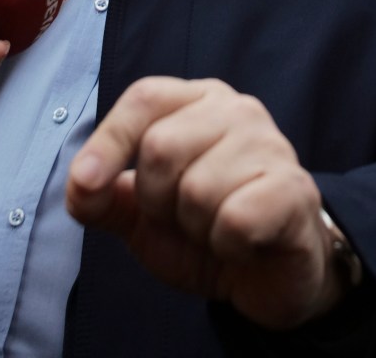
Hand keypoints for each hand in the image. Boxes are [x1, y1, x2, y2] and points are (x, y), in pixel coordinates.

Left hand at [67, 77, 346, 330]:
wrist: (271, 277)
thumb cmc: (208, 231)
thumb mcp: (143, 216)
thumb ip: (102, 197)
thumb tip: (79, 185)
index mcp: (198, 102)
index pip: (144, 99)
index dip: (108, 140)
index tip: (86, 185)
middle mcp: (238, 111)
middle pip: (161, 147)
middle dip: (159, 200)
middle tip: (186, 218)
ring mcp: (272, 146)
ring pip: (197, 189)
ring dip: (197, 229)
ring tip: (218, 230)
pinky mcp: (295, 190)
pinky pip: (236, 220)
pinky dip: (228, 245)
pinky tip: (244, 244)